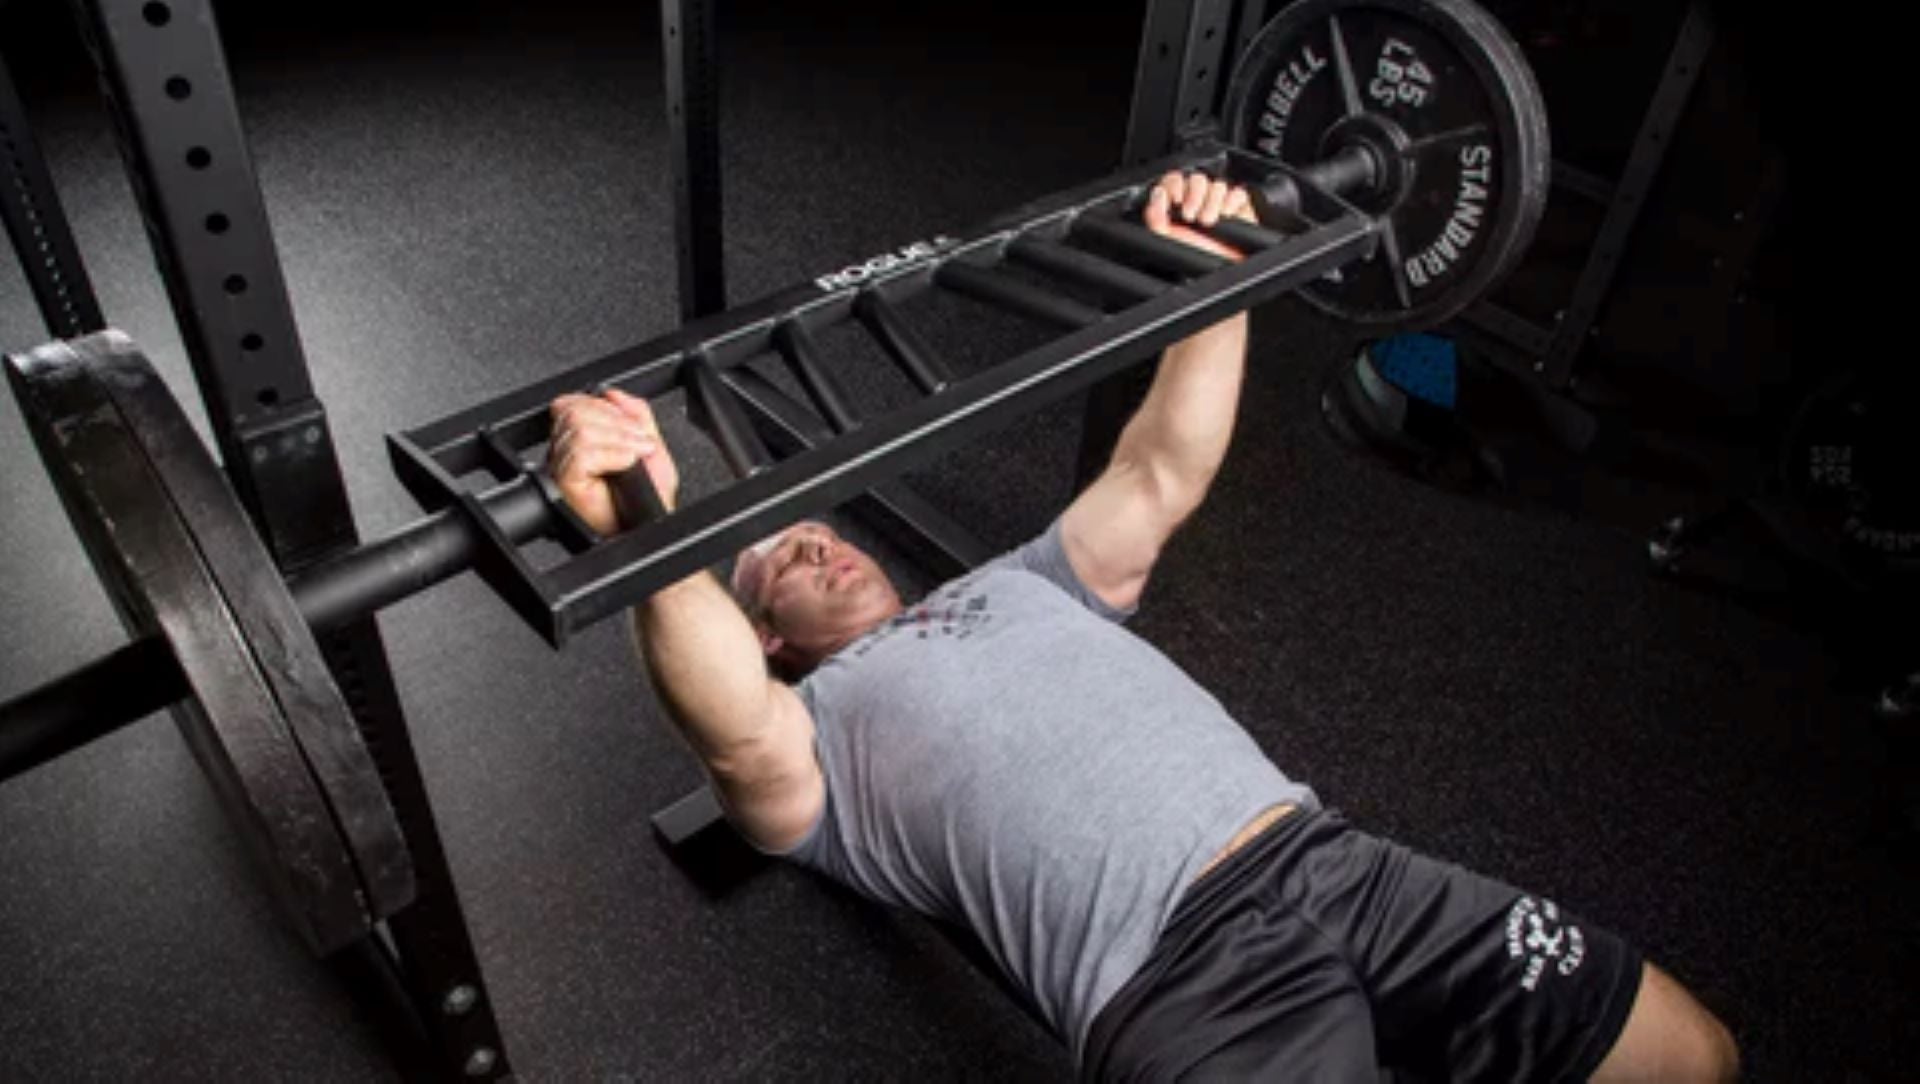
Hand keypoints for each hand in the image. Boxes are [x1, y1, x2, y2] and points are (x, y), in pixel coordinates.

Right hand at [547, 389, 680, 535]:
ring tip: (635, 457)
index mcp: (581, 438)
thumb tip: (612, 393)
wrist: (651, 525)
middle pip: (575, 411)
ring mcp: (563, 467)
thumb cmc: (648, 496)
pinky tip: (625, 465)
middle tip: (638, 443)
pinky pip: (582, 454)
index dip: (605, 407)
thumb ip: (635, 413)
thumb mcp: (649, 443)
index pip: (574, 403)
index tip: (633, 427)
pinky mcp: (566, 483)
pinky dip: (612, 454)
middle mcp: (566, 451)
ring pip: (580, 430)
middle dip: (616, 422)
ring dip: (619, 440)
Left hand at [1143, 171, 1254, 261]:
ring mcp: (1219, 202)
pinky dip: (1230, 202)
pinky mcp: (1238, 206)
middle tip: (1190, 215)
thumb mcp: (1165, 240)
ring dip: (1211, 202)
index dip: (1175, 185)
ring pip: (1217, 185)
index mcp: (1178, 203)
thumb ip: (1155, 217)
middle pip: (1198, 179)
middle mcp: (1199, 200)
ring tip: (1207, 221)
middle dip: (1193, 195)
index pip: (1176, 180)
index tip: (1174, 200)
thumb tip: (1158, 194)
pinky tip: (1224, 215)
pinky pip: (1237, 193)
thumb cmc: (1193, 259)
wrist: (1217, 273)